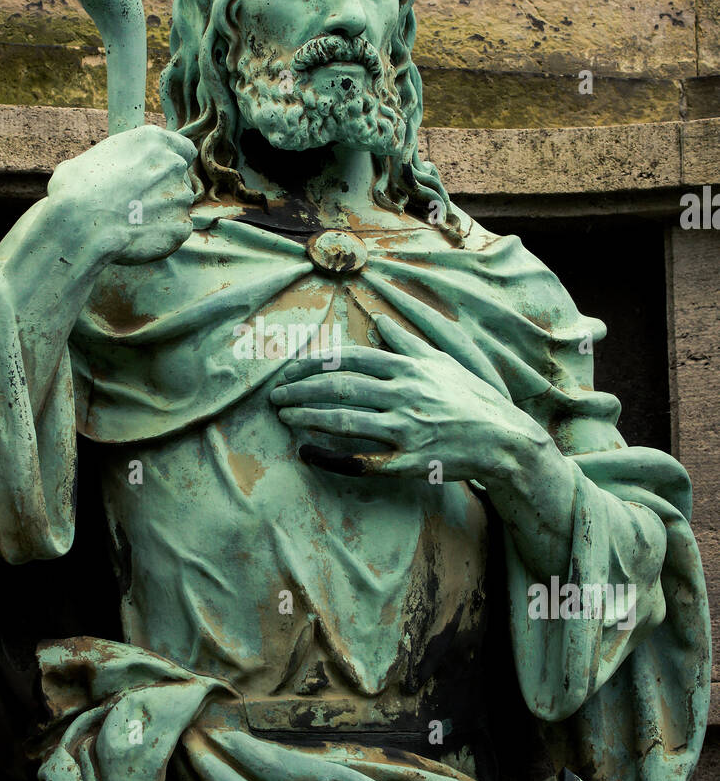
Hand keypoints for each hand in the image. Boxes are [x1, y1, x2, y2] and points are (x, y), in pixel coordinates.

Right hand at [46, 124, 195, 266]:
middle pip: (179, 179)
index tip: (159, 176)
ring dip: (162, 214)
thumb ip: (117, 160)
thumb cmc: (74, 190)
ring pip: (177, 206)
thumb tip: (109, 171)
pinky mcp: (181, 226)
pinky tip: (137, 237)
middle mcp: (173, 164)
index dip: (171, 164)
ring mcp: (180, 196)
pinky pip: (176, 231)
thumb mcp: (91, 158)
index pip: (183, 149)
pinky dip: (162, 235)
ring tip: (131, 223)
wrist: (78, 225)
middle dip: (164, 190)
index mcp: (153, 140)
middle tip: (137, 204)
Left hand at [270, 314, 530, 480]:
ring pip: (346, 420)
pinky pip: (363, 461)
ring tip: (283, 417)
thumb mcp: (443, 363)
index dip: (315, 363)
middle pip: (340, 387)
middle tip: (274, 396)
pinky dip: (332, 457)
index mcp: (410, 368)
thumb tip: (379, 318)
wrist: (506, 442)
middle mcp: (405, 394)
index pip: (351, 358)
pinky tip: (308, 452)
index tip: (289, 371)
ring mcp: (407, 429)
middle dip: (301, 390)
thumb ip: (408, 341)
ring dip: (308, 417)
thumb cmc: (472, 400)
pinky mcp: (410, 462)